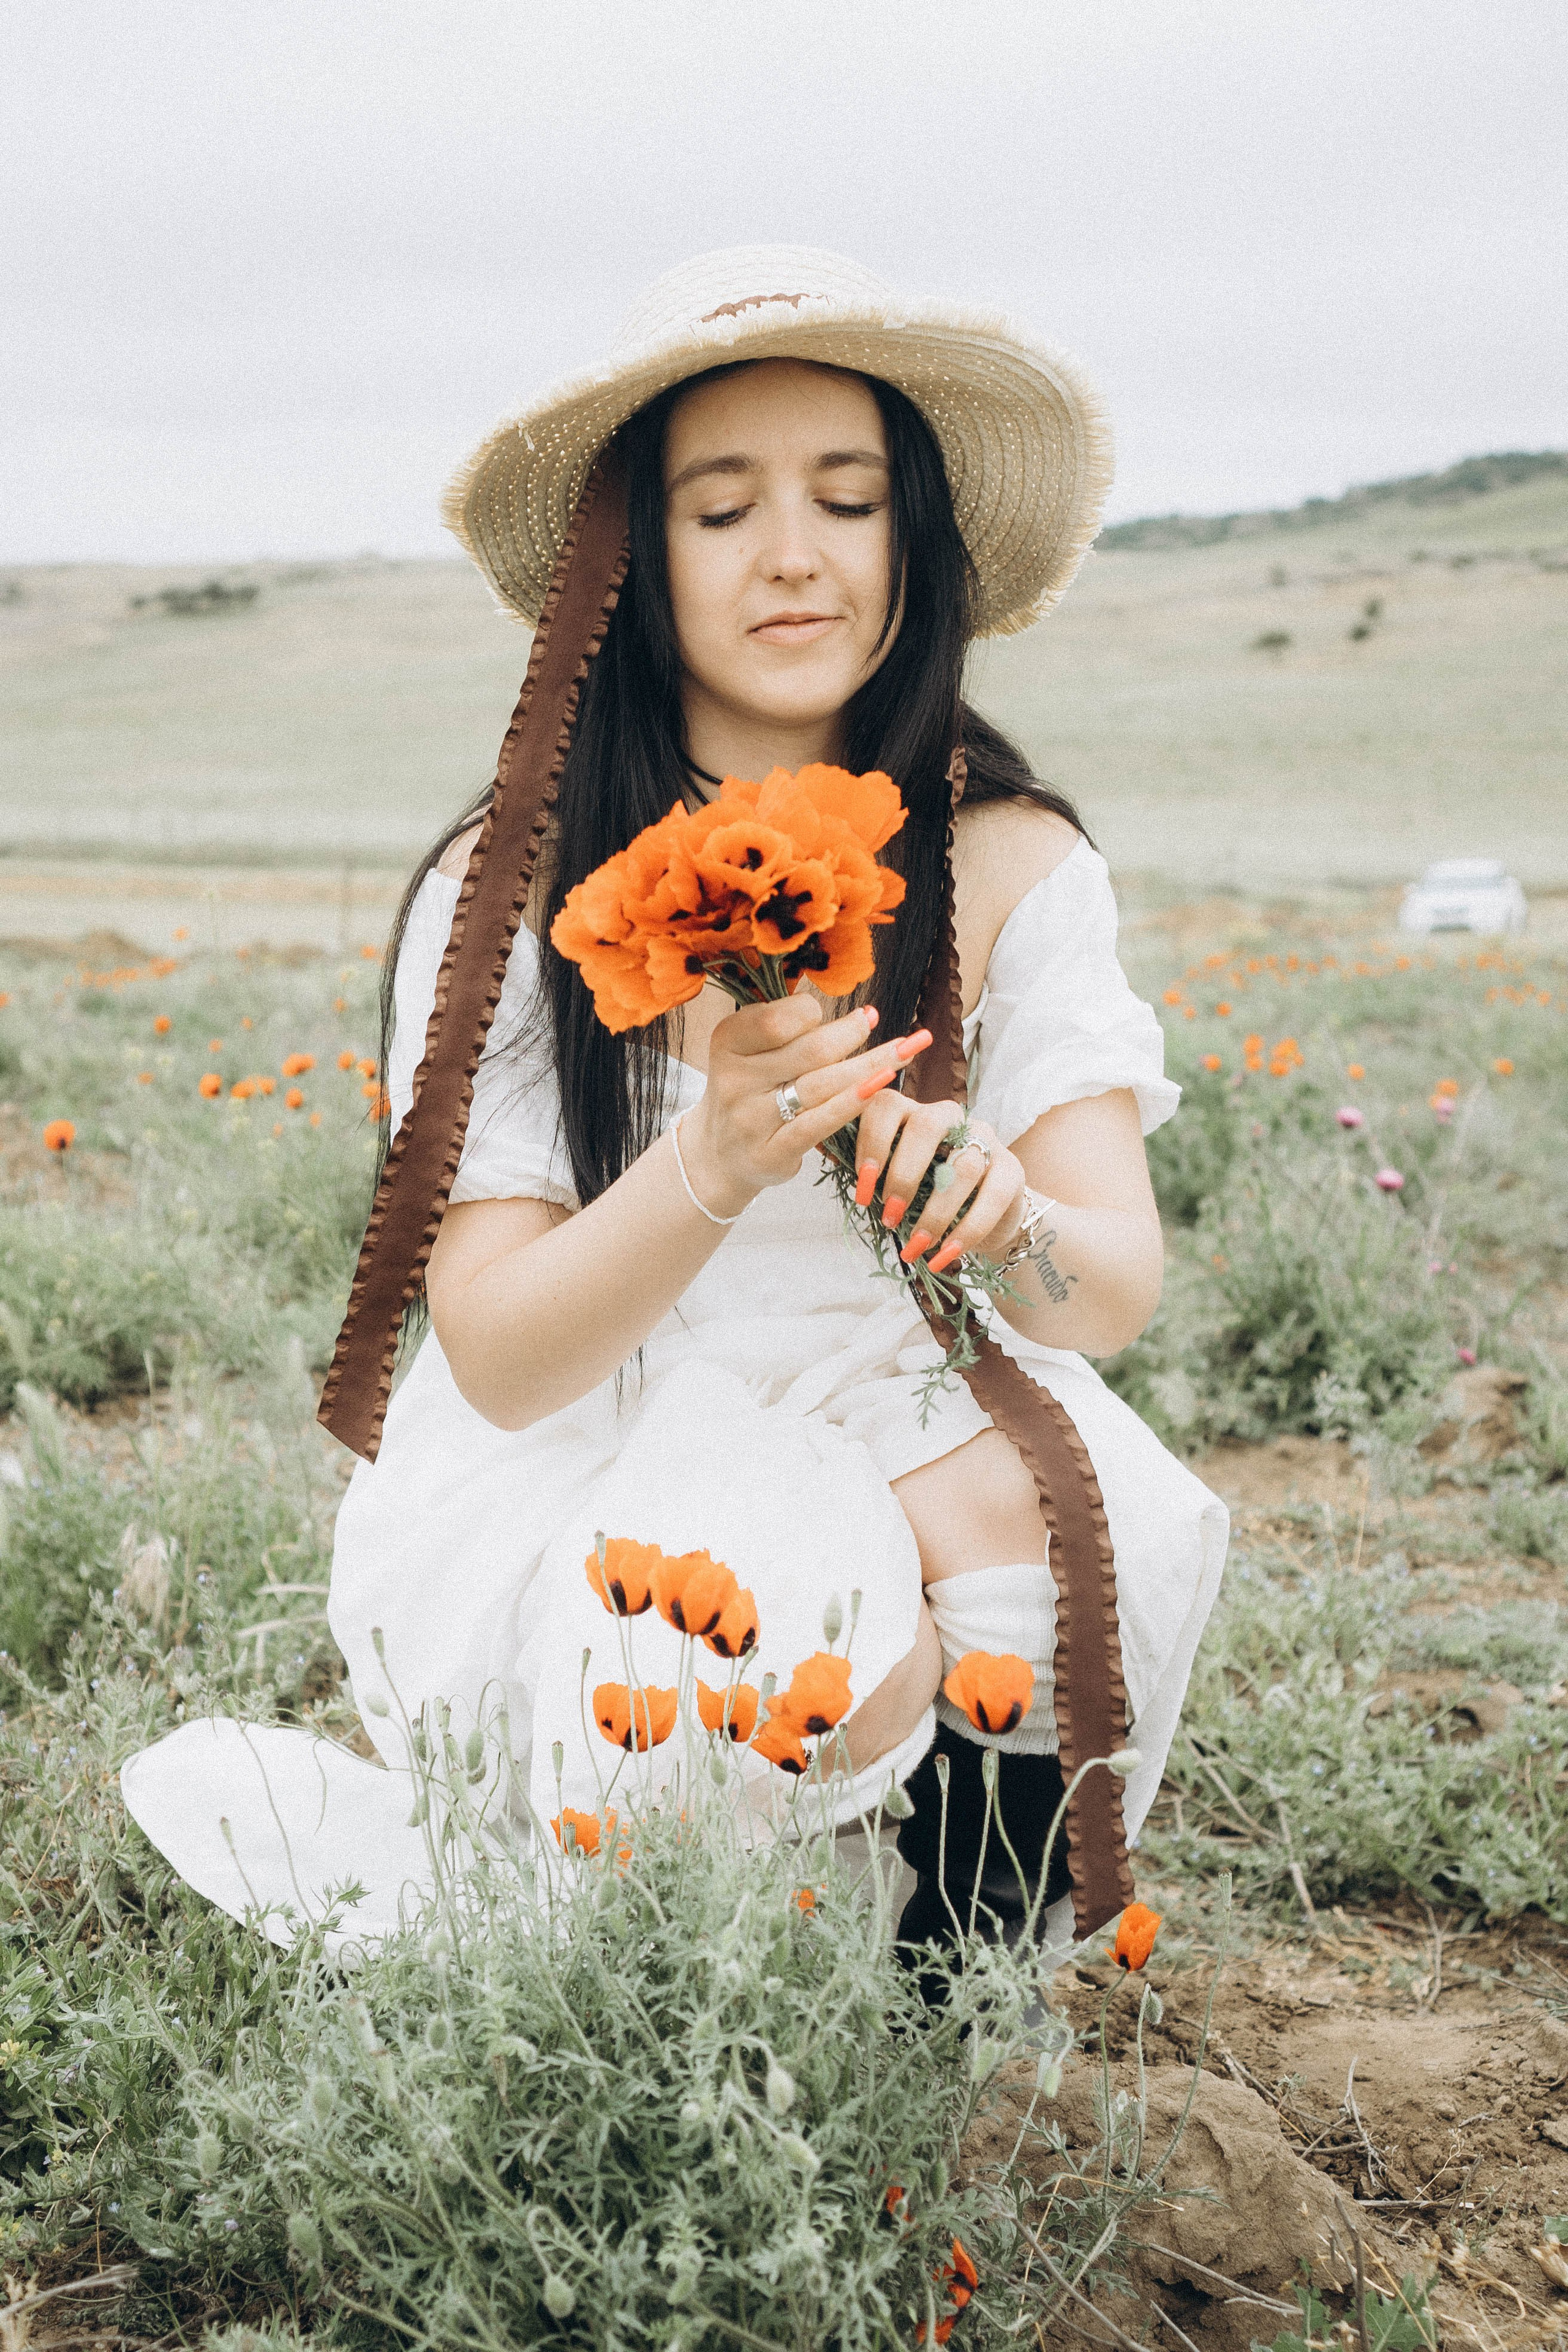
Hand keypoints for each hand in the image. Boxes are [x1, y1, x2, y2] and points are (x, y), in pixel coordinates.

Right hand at [679, 995, 931, 1213]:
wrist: (719, 1154)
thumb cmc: (749, 1090)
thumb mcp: (750, 1050)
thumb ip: (787, 1026)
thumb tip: (857, 1012)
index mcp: (728, 1042)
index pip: (779, 1019)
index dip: (814, 1013)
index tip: (838, 1014)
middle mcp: (734, 1079)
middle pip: (810, 1050)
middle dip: (851, 1034)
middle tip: (874, 1021)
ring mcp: (751, 1119)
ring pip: (823, 1084)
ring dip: (871, 1063)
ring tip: (906, 1048)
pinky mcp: (772, 1151)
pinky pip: (821, 1122)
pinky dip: (855, 1101)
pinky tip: (883, 1084)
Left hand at [851, 1094, 1026, 1274]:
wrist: (980, 1219)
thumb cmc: (923, 1196)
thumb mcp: (890, 1181)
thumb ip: (861, 1163)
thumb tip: (813, 1141)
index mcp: (912, 1113)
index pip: (887, 1106)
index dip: (871, 1144)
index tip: (862, 1191)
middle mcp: (951, 1117)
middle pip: (926, 1125)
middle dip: (902, 1174)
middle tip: (888, 1216)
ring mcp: (986, 1140)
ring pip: (962, 1165)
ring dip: (934, 1212)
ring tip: (914, 1247)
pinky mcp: (1012, 1169)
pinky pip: (992, 1197)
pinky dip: (966, 1231)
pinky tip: (944, 1256)